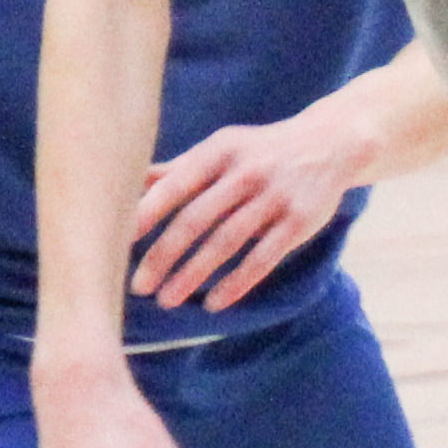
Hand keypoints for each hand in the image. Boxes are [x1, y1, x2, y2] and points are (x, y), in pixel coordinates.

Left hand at [133, 112, 359, 310]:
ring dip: (194, 274)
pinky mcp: (299, 222)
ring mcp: (275, 196)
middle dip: (164, 255)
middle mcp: (246, 172)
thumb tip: (128, 183)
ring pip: (227, 242)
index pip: (176, 185)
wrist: (329, 144)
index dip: (147, 214)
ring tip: (167, 299)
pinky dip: (236, 282)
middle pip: (197, 218)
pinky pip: (263, 258)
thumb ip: (179, 169)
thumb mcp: (221, 149)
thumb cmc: (260, 151)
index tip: (118, 242)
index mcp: (220, 151)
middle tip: (139, 286)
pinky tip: (214, 303)